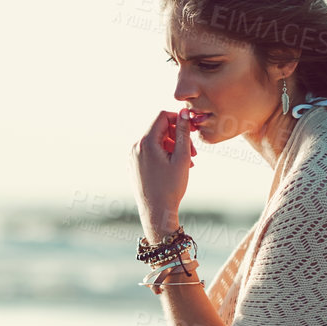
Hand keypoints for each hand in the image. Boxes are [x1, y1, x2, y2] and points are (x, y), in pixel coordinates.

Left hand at [132, 109, 194, 235]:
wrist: (156, 211)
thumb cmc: (171, 187)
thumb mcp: (182, 157)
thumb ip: (183, 132)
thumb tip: (184, 113)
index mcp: (146, 142)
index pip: (162, 116)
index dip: (178, 119)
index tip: (191, 130)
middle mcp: (136, 146)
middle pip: (159, 128)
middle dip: (177, 136)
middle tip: (194, 152)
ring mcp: (132, 156)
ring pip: (156, 141)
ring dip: (173, 146)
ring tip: (187, 162)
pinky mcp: (134, 165)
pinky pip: (150, 152)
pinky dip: (163, 154)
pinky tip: (175, 167)